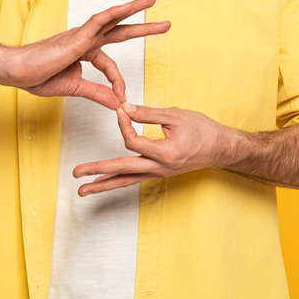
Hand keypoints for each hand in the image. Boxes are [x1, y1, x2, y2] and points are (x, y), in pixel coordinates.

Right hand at [0, 0, 168, 108]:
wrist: (18, 73)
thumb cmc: (39, 77)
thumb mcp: (75, 88)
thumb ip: (98, 93)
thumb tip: (118, 103)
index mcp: (85, 51)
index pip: (110, 64)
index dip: (118, 82)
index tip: (121, 99)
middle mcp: (86, 39)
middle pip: (120, 29)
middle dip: (143, 26)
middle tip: (165, 23)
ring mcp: (82, 35)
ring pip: (112, 18)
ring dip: (133, 9)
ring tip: (152, 1)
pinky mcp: (76, 36)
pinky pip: (98, 20)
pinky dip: (113, 13)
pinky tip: (127, 7)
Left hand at [73, 103, 241, 195]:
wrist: (221, 148)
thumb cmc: (203, 130)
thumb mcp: (176, 115)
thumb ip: (147, 113)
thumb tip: (123, 108)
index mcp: (165, 153)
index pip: (132, 141)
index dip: (123, 124)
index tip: (121, 109)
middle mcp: (159, 168)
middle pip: (122, 169)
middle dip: (97, 171)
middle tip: (76, 173)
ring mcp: (158, 173)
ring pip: (125, 180)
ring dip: (103, 184)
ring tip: (82, 190)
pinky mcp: (158, 173)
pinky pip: (133, 178)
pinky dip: (117, 180)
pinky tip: (104, 183)